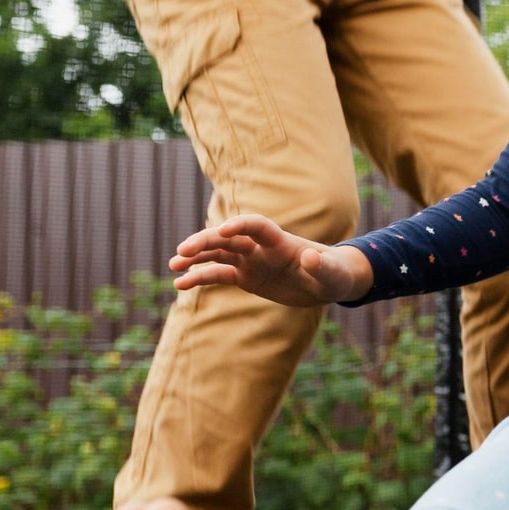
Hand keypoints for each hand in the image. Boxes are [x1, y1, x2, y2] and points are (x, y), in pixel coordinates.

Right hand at [170, 214, 372, 306]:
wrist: (328, 283)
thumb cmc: (335, 275)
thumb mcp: (333, 274)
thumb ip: (321, 266)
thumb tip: (310, 257)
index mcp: (282, 242)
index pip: (256, 226)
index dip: (240, 225)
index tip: (223, 231)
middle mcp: (262, 248)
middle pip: (229, 238)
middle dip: (206, 241)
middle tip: (182, 250)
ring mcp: (252, 261)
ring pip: (218, 254)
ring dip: (196, 257)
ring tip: (173, 264)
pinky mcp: (247, 277)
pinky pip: (219, 275)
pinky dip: (200, 278)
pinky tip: (180, 284)